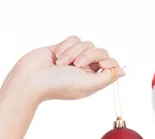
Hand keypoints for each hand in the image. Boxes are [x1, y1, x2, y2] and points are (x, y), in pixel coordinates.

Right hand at [10, 35, 125, 102]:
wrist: (31, 78)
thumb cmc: (58, 85)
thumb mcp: (87, 84)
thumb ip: (107, 77)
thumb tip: (123, 72)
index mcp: (93, 81)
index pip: (111, 66)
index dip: (110, 62)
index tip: (103, 65)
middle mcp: (85, 70)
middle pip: (100, 52)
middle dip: (89, 55)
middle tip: (77, 65)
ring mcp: (74, 58)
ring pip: (86, 44)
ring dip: (74, 52)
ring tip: (62, 63)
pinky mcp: (62, 48)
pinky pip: (74, 39)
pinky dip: (66, 46)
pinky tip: (57, 56)